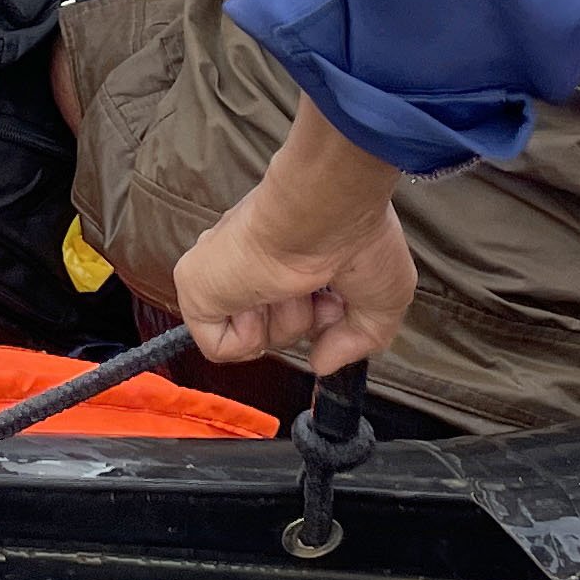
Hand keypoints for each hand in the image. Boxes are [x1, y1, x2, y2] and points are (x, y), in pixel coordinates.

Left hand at [169, 106, 415, 376]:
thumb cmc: (358, 240)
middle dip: (304, 321)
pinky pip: (219, 347)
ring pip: (252, 336)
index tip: (337, 297)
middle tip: (319, 292)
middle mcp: (250, 261)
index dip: (322, 317)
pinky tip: (262, 297)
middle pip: (274, 325)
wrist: (323, 216)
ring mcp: (222, 274)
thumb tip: (320, 363)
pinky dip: (250, 337)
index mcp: (286, 252)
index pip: (293, 304)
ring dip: (284, 322)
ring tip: (293, 285)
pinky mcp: (196, 288)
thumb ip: (356, 340)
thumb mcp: (383, 300)